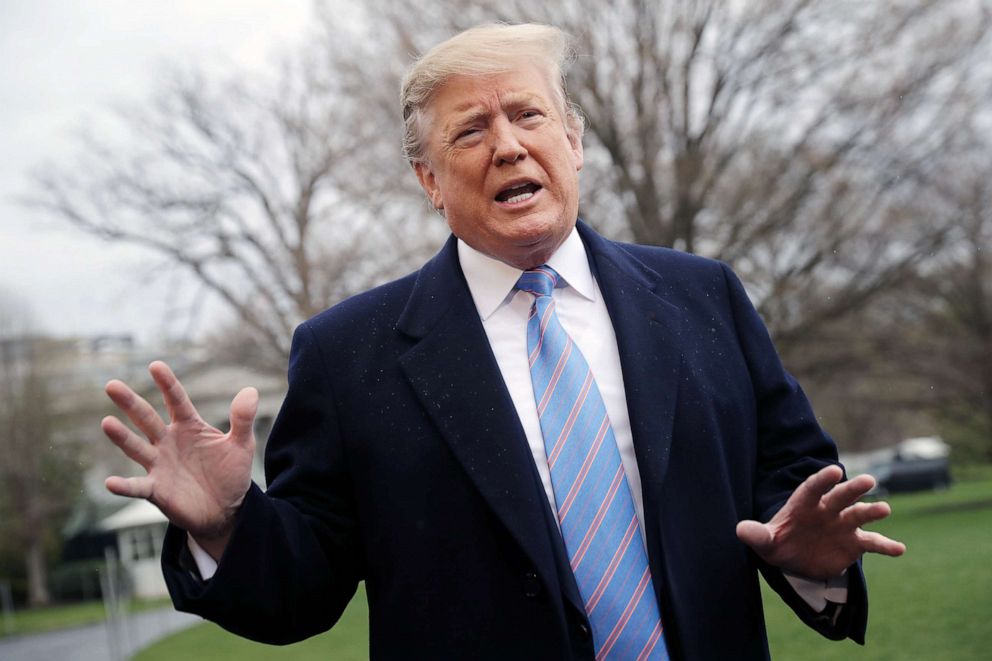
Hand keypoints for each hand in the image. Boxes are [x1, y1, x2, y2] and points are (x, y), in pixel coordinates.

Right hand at [102, 361, 256, 558]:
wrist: (226, 510)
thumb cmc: (230, 473)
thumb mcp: (241, 445)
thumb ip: (243, 419)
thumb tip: (251, 391)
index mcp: (189, 427)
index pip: (177, 401)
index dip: (167, 384)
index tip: (155, 365)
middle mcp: (169, 442)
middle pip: (147, 419)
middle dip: (130, 403)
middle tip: (111, 385)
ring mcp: (160, 465)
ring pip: (137, 447)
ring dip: (122, 437)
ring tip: (106, 422)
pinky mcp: (157, 490)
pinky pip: (138, 486)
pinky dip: (124, 486)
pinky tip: (111, 482)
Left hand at [736, 465, 905, 579]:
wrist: (795, 559)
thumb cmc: (779, 543)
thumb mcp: (765, 541)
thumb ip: (756, 535)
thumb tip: (740, 529)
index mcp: (803, 504)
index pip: (813, 488)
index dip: (822, 480)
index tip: (834, 471)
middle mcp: (826, 510)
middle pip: (840, 496)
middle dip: (852, 489)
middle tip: (868, 480)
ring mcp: (842, 525)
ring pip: (859, 514)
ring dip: (872, 511)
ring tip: (884, 509)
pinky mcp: (854, 543)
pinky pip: (872, 542)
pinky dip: (886, 545)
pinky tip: (900, 549)